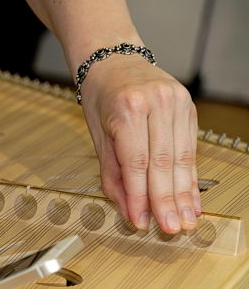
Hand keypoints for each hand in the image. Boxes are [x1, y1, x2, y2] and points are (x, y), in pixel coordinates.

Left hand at [79, 56, 200, 232]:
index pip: (136, 163)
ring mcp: (175, 103)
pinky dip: (189, 176)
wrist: (113, 59)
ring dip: (184, 194)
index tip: (141, 222)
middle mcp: (155, 104)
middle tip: (170, 229)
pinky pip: (190, 148)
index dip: (141, 197)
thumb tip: (128, 210)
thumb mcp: (97, 136)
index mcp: (127, 110)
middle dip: (166, 201)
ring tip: (185, 220)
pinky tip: (191, 198)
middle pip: (163, 163)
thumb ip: (112, 174)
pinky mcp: (188, 106)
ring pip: (181, 158)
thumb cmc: (100, 97)